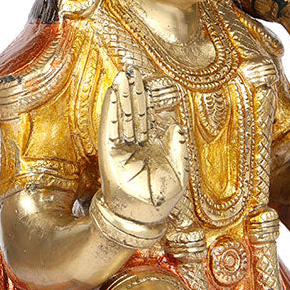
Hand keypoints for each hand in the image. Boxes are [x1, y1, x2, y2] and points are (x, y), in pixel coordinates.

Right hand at [97, 69, 188, 225]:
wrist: (145, 218)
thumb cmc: (162, 199)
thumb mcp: (180, 171)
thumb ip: (177, 147)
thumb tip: (175, 125)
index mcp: (151, 148)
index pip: (148, 118)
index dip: (147, 100)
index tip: (147, 81)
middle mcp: (135, 146)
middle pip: (134, 114)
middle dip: (133, 93)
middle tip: (132, 71)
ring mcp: (122, 150)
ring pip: (122, 118)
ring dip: (121, 97)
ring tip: (121, 77)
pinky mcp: (110, 156)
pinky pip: (109, 130)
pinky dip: (110, 112)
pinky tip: (111, 96)